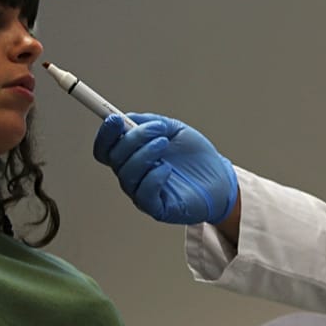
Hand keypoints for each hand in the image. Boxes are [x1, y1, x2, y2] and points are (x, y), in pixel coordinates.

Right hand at [93, 112, 238, 224]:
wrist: (220, 179)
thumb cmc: (196, 158)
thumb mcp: (174, 130)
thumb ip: (150, 122)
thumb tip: (127, 117)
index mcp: (133, 156)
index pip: (106, 148)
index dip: (105, 134)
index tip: (115, 118)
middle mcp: (133, 175)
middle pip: (114, 158)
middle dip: (133, 138)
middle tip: (157, 129)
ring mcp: (142, 192)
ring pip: (127, 174)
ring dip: (144, 154)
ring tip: (165, 143)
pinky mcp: (155, 208)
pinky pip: (143, 194)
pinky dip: (153, 177)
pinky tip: (168, 169)